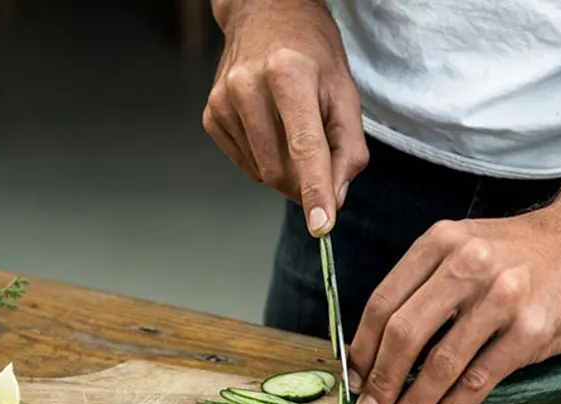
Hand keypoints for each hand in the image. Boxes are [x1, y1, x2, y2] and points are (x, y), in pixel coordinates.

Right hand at [202, 0, 367, 235]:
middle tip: (319, 164)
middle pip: (280, 171)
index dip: (314, 191)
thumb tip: (336, 197)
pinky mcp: (211, 114)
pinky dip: (265, 159)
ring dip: (286, 170)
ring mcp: (223, 102)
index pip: (305, 147)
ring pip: (262, 173)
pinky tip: (270, 129)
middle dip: (304, 183)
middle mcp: (248, 87)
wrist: (266, 15)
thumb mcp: (345, 93)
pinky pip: (246, 164)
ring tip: (292, 130)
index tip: (320, 225)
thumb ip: (349, 149)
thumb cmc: (312, 53)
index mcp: (289, 75)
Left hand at [346, 204, 560, 403]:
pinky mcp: (530, 330)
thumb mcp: (463, 248)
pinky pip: (478, 380)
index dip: (363, 349)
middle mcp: (466, 265)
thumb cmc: (519, 254)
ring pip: (440, 363)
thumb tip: (378, 352)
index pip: (383, 303)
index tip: (355, 381)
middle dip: (381, 383)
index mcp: (439, 243)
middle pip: (404, 334)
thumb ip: (424, 287)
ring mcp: (500, 298)